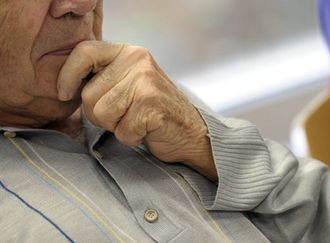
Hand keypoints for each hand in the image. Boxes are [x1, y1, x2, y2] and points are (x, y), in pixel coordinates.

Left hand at [57, 41, 216, 180]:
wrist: (191, 132)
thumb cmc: (154, 111)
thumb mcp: (128, 83)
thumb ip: (103, 77)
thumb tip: (65, 86)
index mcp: (129, 53)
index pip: (84, 52)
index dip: (67, 75)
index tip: (65, 94)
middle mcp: (138, 62)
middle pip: (89, 94)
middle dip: (100, 114)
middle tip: (125, 114)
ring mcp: (146, 82)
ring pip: (102, 114)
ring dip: (116, 127)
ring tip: (137, 120)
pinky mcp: (152, 106)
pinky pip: (121, 131)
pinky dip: (131, 138)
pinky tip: (147, 130)